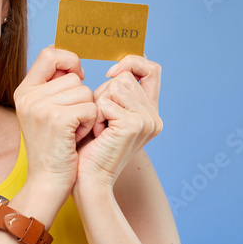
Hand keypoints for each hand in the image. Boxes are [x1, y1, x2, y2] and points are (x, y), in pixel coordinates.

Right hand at [13, 46, 96, 198]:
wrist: (47, 181)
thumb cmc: (53, 148)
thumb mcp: (43, 113)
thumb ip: (53, 88)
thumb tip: (73, 64)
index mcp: (23, 91)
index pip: (49, 53)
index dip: (69, 60)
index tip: (78, 76)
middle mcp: (28, 96)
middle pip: (73, 77)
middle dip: (81, 98)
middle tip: (70, 122)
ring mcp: (40, 106)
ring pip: (85, 92)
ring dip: (87, 112)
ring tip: (73, 131)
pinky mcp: (58, 119)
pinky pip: (90, 108)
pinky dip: (90, 123)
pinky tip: (77, 137)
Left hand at [76, 55, 162, 188]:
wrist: (89, 179)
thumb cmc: (90, 148)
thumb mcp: (106, 114)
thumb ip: (116, 93)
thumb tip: (118, 68)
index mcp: (150, 112)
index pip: (152, 69)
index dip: (131, 63)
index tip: (110, 74)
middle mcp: (154, 116)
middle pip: (125, 78)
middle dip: (103, 95)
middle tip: (101, 122)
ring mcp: (146, 120)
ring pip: (115, 86)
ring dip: (98, 105)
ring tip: (99, 128)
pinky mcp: (134, 125)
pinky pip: (106, 101)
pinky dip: (95, 116)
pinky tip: (97, 134)